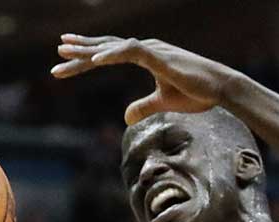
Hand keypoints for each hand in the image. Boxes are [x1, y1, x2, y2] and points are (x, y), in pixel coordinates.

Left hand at [52, 34, 242, 124]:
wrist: (220, 88)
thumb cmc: (196, 93)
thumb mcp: (163, 103)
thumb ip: (143, 107)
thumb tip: (125, 117)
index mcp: (146, 56)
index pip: (110, 54)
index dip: (87, 56)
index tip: (66, 58)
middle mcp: (146, 48)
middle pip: (106, 48)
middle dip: (81, 50)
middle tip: (58, 52)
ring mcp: (152, 50)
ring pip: (113, 46)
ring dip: (89, 50)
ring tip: (65, 53)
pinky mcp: (159, 56)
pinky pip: (130, 51)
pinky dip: (111, 54)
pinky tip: (94, 60)